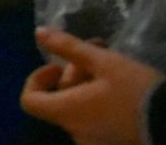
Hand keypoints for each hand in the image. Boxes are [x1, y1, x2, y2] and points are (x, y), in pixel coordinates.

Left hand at [21, 26, 164, 144]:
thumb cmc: (136, 91)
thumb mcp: (104, 62)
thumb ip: (68, 47)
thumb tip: (38, 32)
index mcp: (67, 112)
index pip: (29, 101)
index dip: (37, 80)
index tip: (57, 66)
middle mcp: (76, 132)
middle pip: (60, 100)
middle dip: (74, 72)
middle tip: (98, 52)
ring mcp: (95, 142)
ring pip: (80, 109)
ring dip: (89, 84)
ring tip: (113, 66)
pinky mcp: (113, 144)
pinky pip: (96, 121)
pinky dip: (100, 103)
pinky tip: (122, 87)